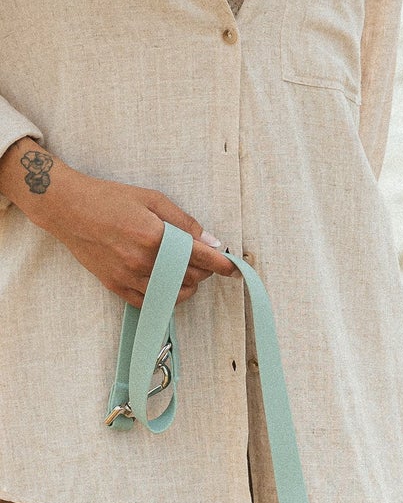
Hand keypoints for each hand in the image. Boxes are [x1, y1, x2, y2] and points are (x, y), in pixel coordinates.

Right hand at [0, 140, 234, 307]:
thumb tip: (211, 241)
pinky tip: (164, 281)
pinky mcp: (117, 287)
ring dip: (187, 285)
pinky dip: (165, 296)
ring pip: (175, 295)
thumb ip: (183, 221)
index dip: (220, 264)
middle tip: (199, 258)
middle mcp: (142, 260)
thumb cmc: (110, 199)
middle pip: (190, 278)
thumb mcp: (151, 199)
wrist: (68, 209)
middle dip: (202, 270)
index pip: (199, 256)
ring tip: (182, 270)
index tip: (234, 269)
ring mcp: (128, 277)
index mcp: (152, 235)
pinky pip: (152, 303)